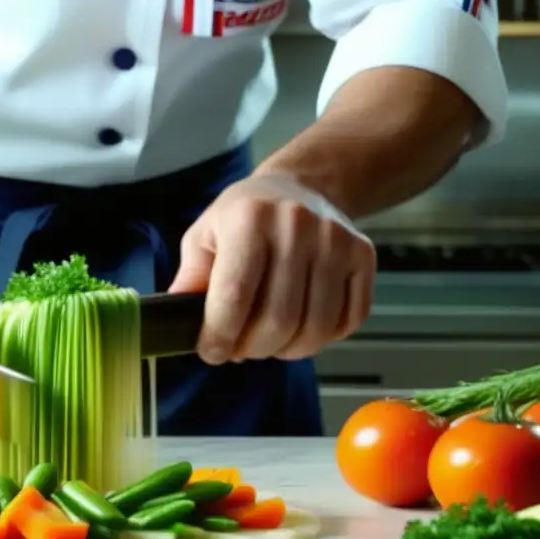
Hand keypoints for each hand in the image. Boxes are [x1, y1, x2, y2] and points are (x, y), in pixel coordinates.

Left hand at [169, 173, 375, 364]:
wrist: (303, 186)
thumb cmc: (246, 216)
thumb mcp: (204, 235)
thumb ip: (191, 278)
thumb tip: (176, 318)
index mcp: (250, 219)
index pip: (235, 295)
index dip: (220, 335)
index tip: (211, 352)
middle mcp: (297, 226)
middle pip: (278, 319)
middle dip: (252, 349)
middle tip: (239, 350)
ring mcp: (336, 241)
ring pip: (315, 327)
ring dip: (286, 351)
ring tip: (268, 344)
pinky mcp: (363, 256)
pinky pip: (348, 319)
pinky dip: (322, 340)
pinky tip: (300, 331)